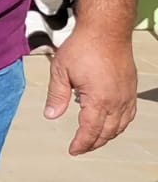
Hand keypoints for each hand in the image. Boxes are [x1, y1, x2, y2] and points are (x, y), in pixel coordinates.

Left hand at [45, 25, 138, 154]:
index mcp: (99, 100)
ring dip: (107, 135)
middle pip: (106, 132)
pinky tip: (111, 124)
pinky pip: (129, 114)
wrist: (106, 31)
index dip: (81, 143)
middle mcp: (117, 101)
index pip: (90, 130)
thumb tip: (50, 115)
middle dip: (93, 143)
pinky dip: (119, 124)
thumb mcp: (60, 71)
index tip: (72, 150)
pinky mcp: (131, 89)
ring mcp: (127, 96)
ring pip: (120, 125)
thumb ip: (56, 95)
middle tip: (80, 147)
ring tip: (93, 139)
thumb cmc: (83, 47)